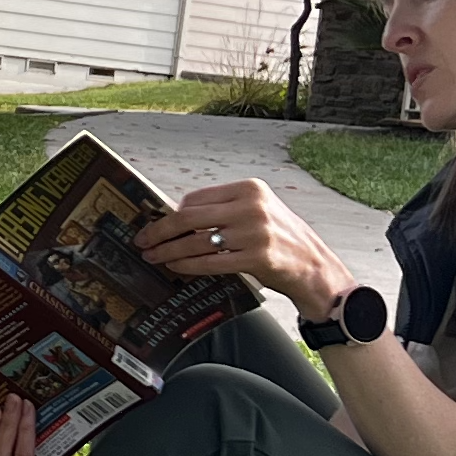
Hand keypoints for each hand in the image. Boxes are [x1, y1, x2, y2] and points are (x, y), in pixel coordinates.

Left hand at [135, 180, 355, 319]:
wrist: (314, 266)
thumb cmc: (281, 239)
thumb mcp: (258, 211)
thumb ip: (224, 209)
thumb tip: (177, 215)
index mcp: (250, 188)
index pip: (196, 198)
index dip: (171, 213)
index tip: (156, 223)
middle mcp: (251, 206)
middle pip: (189, 217)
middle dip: (160, 230)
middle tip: (141, 240)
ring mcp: (254, 232)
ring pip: (196, 241)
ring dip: (168, 251)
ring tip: (153, 256)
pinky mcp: (256, 258)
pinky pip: (209, 262)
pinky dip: (187, 266)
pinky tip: (175, 267)